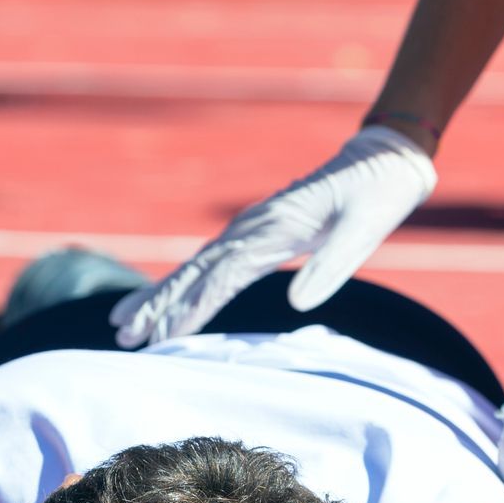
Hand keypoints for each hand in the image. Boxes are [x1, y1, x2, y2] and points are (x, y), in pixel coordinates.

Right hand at [112, 125, 436, 345]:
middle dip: (157, 307)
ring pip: (192, 267)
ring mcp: (247, 229)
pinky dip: (181, 282)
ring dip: (158, 296)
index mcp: (270, 232)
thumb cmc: (374, 199)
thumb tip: (298, 304)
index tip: (161, 340)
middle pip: (192, 273)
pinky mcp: (254, 232)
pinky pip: (208, 262)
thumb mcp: (362, 232)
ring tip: (122, 323)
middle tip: (123, 337)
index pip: (219, 279)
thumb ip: (331, 267)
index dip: (188, 311)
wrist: (381, 162)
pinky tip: (165, 297)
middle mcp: (248, 229)